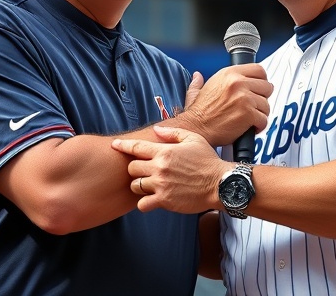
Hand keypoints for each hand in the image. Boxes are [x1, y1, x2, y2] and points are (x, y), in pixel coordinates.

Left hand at [111, 126, 230, 213]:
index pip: (136, 147)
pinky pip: (142, 204)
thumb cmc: (208, 160)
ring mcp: (161, 185)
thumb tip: (155, 130)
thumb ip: (172, 134)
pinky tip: (152, 199)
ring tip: (149, 185)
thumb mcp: (193, 139)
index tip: (115, 145)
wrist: (220, 184)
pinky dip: (144, 202)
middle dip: (135, 169)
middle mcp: (160, 168)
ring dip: (139, 185)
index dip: (123, 146)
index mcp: (165, 151)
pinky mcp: (165, 201)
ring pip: (135, 186)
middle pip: (132, 168)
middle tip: (144, 170)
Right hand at [174, 64, 271, 146]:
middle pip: (267, 86)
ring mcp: (244, 98)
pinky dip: (259, 126)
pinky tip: (250, 127)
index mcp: (228, 74)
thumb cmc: (197, 114)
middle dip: (263, 98)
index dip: (261, 81)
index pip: (258, 70)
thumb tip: (197, 76)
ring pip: (266, 105)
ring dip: (260, 114)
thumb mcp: (197, 92)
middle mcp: (238, 83)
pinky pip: (264, 120)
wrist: (195, 130)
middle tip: (254, 106)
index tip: (258, 89)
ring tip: (249, 119)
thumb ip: (199, 82)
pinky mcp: (248, 114)